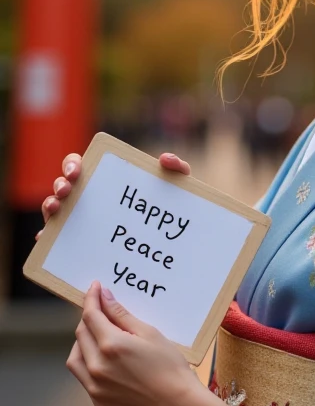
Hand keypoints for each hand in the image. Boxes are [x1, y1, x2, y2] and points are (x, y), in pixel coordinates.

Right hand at [37, 151, 191, 239]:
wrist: (174, 247)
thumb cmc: (169, 212)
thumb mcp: (177, 191)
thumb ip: (178, 170)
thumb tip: (164, 159)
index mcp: (104, 180)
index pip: (78, 166)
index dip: (72, 165)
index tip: (78, 172)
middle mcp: (87, 198)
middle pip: (63, 186)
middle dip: (60, 184)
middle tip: (66, 191)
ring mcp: (81, 220)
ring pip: (55, 209)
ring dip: (50, 206)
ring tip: (56, 209)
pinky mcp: (81, 243)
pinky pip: (58, 239)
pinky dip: (48, 236)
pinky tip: (45, 237)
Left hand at [66, 281, 202, 405]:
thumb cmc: (170, 367)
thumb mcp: (150, 334)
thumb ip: (122, 315)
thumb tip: (104, 297)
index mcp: (111, 345)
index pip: (91, 315)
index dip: (91, 299)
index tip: (95, 288)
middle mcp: (97, 367)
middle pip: (81, 334)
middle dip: (88, 318)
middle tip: (101, 310)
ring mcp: (96, 388)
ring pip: (75, 358)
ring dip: (83, 343)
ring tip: (99, 337)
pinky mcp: (99, 402)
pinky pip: (84, 378)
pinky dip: (89, 364)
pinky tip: (105, 361)